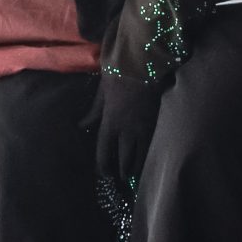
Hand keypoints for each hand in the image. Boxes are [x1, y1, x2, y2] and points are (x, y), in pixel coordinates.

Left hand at [90, 74, 163, 191]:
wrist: (145, 60)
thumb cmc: (120, 72)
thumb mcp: (102, 91)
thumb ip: (94, 111)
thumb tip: (82, 125)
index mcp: (110, 122)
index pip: (104, 152)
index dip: (104, 166)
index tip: (105, 174)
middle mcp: (127, 129)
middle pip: (124, 159)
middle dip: (123, 172)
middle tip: (123, 181)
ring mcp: (145, 127)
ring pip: (142, 156)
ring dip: (138, 168)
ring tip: (137, 177)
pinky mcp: (159, 121)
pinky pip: (154, 145)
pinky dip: (152, 155)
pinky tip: (152, 160)